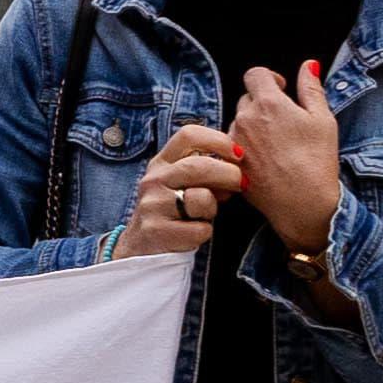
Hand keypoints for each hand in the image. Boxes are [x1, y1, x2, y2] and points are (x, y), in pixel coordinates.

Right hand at [119, 121, 241, 259]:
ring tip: (203, 215)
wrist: (139, 246)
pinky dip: (204, 233)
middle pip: (199, 166)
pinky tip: (192, 234)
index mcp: (162, 162)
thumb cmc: (173, 211)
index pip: (189, 135)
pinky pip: (199, 229)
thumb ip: (205, 170)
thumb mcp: (181, 183)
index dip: (219, 140)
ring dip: (213, 209)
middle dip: (229, 174)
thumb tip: (238, 165)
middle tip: (242, 184)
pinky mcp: (157, 231)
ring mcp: (153, 205)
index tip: (238, 154)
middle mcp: (154, 180)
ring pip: (201, 198)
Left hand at [231, 60, 344, 256]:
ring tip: (277, 145)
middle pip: (247, 98)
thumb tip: (308, 64)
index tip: (282, 88)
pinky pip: (234, 145)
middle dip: (263, 103)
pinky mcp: (231, 162)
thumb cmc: (317, 160)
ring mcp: (235, 141)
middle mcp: (245, 118)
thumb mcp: (323, 119)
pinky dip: (247, 147)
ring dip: (254, 126)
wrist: (303, 203)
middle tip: (284, 121)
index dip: (269, 78)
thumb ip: (312, 88)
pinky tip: (267, 161)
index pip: (255, 74)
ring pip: (239, 122)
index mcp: (268, 103)